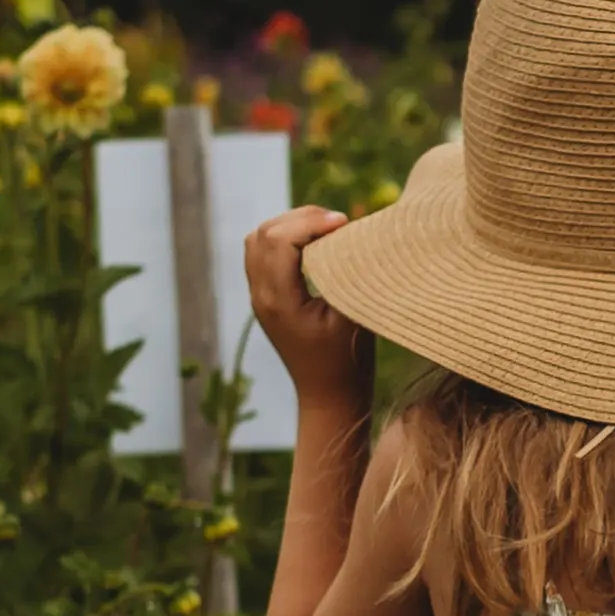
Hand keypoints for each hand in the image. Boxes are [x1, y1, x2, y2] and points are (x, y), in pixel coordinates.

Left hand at [246, 204, 373, 409]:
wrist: (328, 397)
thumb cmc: (347, 362)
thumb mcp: (354, 317)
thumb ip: (350, 274)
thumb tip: (356, 234)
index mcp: (279, 301)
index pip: (281, 240)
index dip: (312, 222)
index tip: (345, 223)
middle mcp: (261, 296)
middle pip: (264, 233)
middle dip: (301, 218)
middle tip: (338, 222)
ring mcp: (259, 297)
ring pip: (258, 240)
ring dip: (289, 225)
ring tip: (325, 228)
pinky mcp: (265, 299)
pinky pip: (261, 254)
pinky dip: (284, 239)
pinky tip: (312, 244)